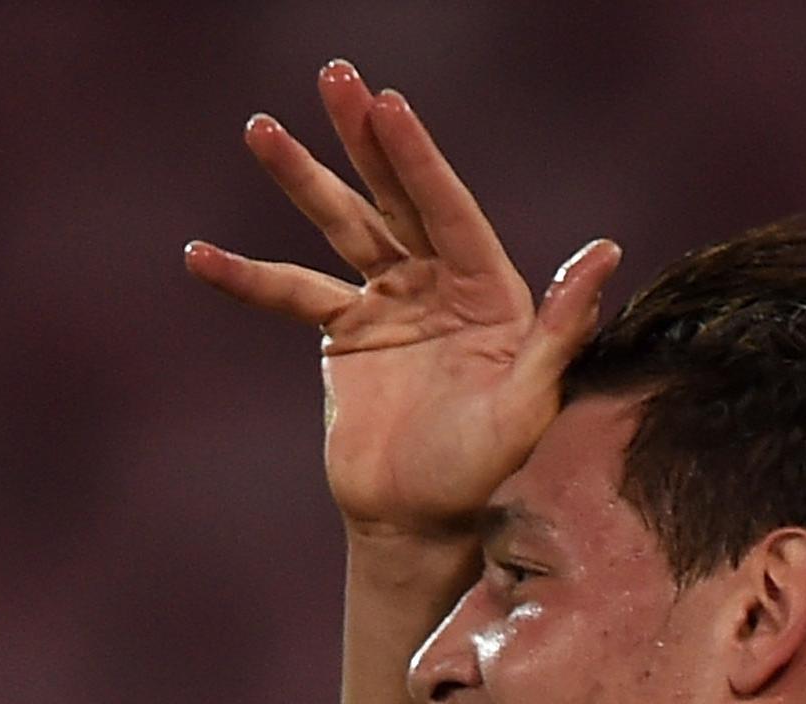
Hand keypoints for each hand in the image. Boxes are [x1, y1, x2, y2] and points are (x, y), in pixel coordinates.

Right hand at [185, 60, 620, 539]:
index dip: (418, 159)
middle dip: (363, 137)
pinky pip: (290, 294)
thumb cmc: (490, 471)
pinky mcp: (345, 334)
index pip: (449, 209)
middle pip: (395, 196)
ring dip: (302, 178)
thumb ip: (561, 328)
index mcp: (488, 291)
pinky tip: (201, 257)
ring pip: (342, 226)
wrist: (426, 525)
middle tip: (335, 75)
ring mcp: (389, 303)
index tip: (388, 105)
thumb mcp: (530, 404)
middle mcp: (438, 283)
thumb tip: (604, 252)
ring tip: (262, 129)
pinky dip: (246, 278)